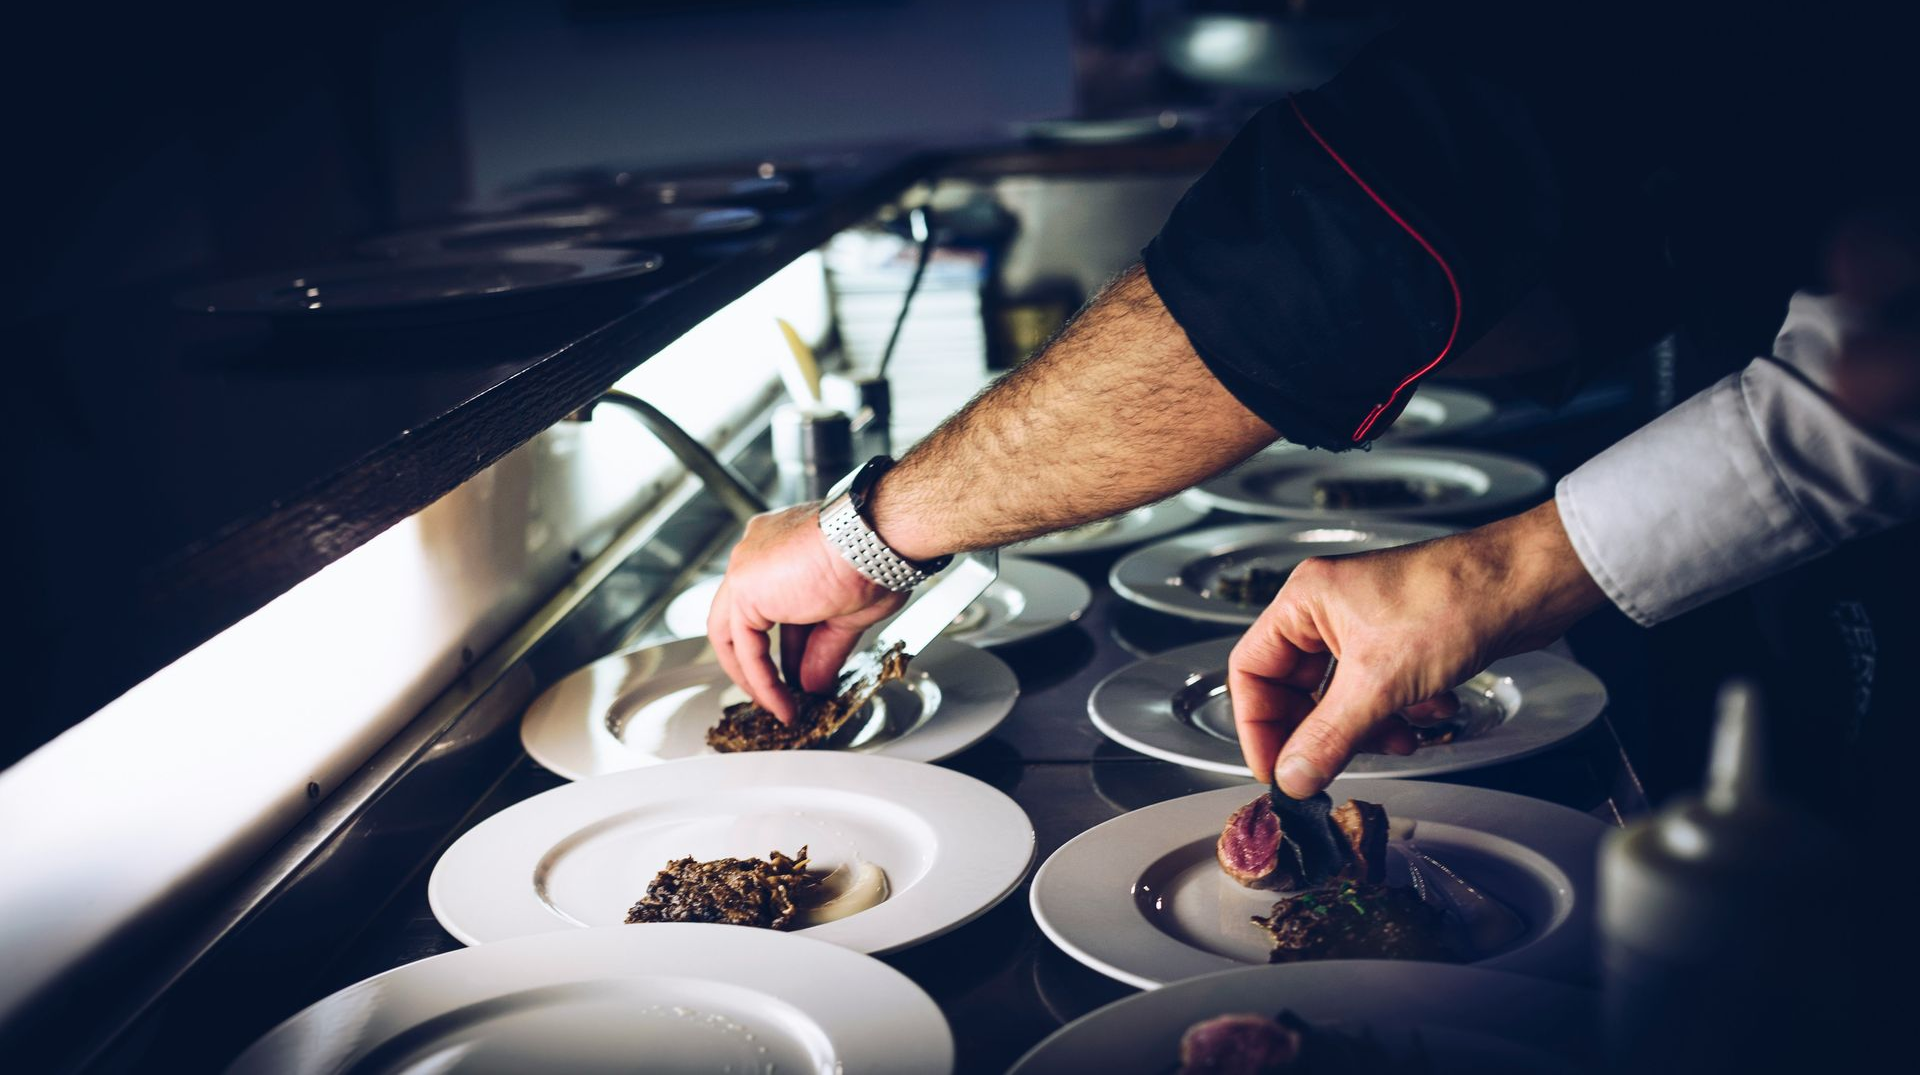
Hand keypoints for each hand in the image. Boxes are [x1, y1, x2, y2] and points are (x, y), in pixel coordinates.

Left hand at [707, 504, 905, 723]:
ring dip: (757, 677)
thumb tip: (814, 683)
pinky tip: (781, 702)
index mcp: (783, 545)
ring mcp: (746, 567)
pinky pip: (745, 647)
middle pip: (746, 618)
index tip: (800, 671)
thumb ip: (823, 649)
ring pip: (735, 634)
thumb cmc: (876, 557)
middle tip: (780, 694)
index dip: (789, 644)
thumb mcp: (848, 614)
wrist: (876, 541)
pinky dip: (762, 680)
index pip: (775, 604)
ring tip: (781, 707)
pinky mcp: (743, 588)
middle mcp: (757, 552)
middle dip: (761, 663)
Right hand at [1231, 500, 1606, 796]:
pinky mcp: (1403, 642)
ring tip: (1400, 738)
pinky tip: (1432, 713)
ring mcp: (1367, 625)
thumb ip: (1328, 738)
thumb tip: (1292, 778)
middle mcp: (1329, 610)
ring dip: (1369, 728)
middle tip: (1333, 768)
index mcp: (1305, 601)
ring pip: (1342, 697)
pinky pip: (1380, 693)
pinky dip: (1401, 713)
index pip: (1251, 670)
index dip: (1257, 726)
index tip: (1275, 770)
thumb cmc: (1455, 599)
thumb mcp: (1380, 683)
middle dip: (1323, 731)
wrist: (1528, 584)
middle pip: (1297, 689)